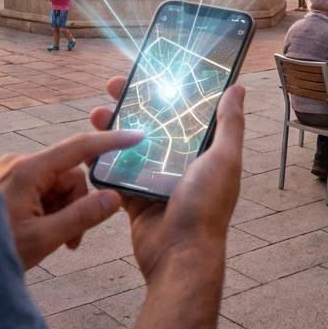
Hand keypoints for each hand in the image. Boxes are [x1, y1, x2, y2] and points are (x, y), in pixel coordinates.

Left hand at [0, 127, 143, 269]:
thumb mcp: (43, 239)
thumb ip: (82, 216)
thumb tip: (115, 199)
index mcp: (28, 170)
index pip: (79, 147)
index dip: (111, 141)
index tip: (137, 136)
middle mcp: (19, 164)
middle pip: (68, 174)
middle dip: (76, 204)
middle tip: (71, 239)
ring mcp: (10, 173)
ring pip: (56, 185)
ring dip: (61, 211)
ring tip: (51, 242)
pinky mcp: (5, 185)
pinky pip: (40, 191)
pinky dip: (47, 210)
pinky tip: (37, 234)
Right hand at [89, 76, 243, 285]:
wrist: (179, 256)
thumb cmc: (206, 207)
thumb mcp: (224, 159)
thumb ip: (230, 124)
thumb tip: (238, 88)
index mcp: (204, 150)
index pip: (184, 110)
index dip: (167, 91)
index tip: (148, 73)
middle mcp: (181, 161)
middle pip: (154, 124)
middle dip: (133, 103)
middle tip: (113, 86)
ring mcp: (157, 179)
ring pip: (131, 146)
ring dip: (113, 128)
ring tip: (97, 113)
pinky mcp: (136, 198)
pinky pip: (117, 174)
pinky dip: (103, 161)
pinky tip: (89, 146)